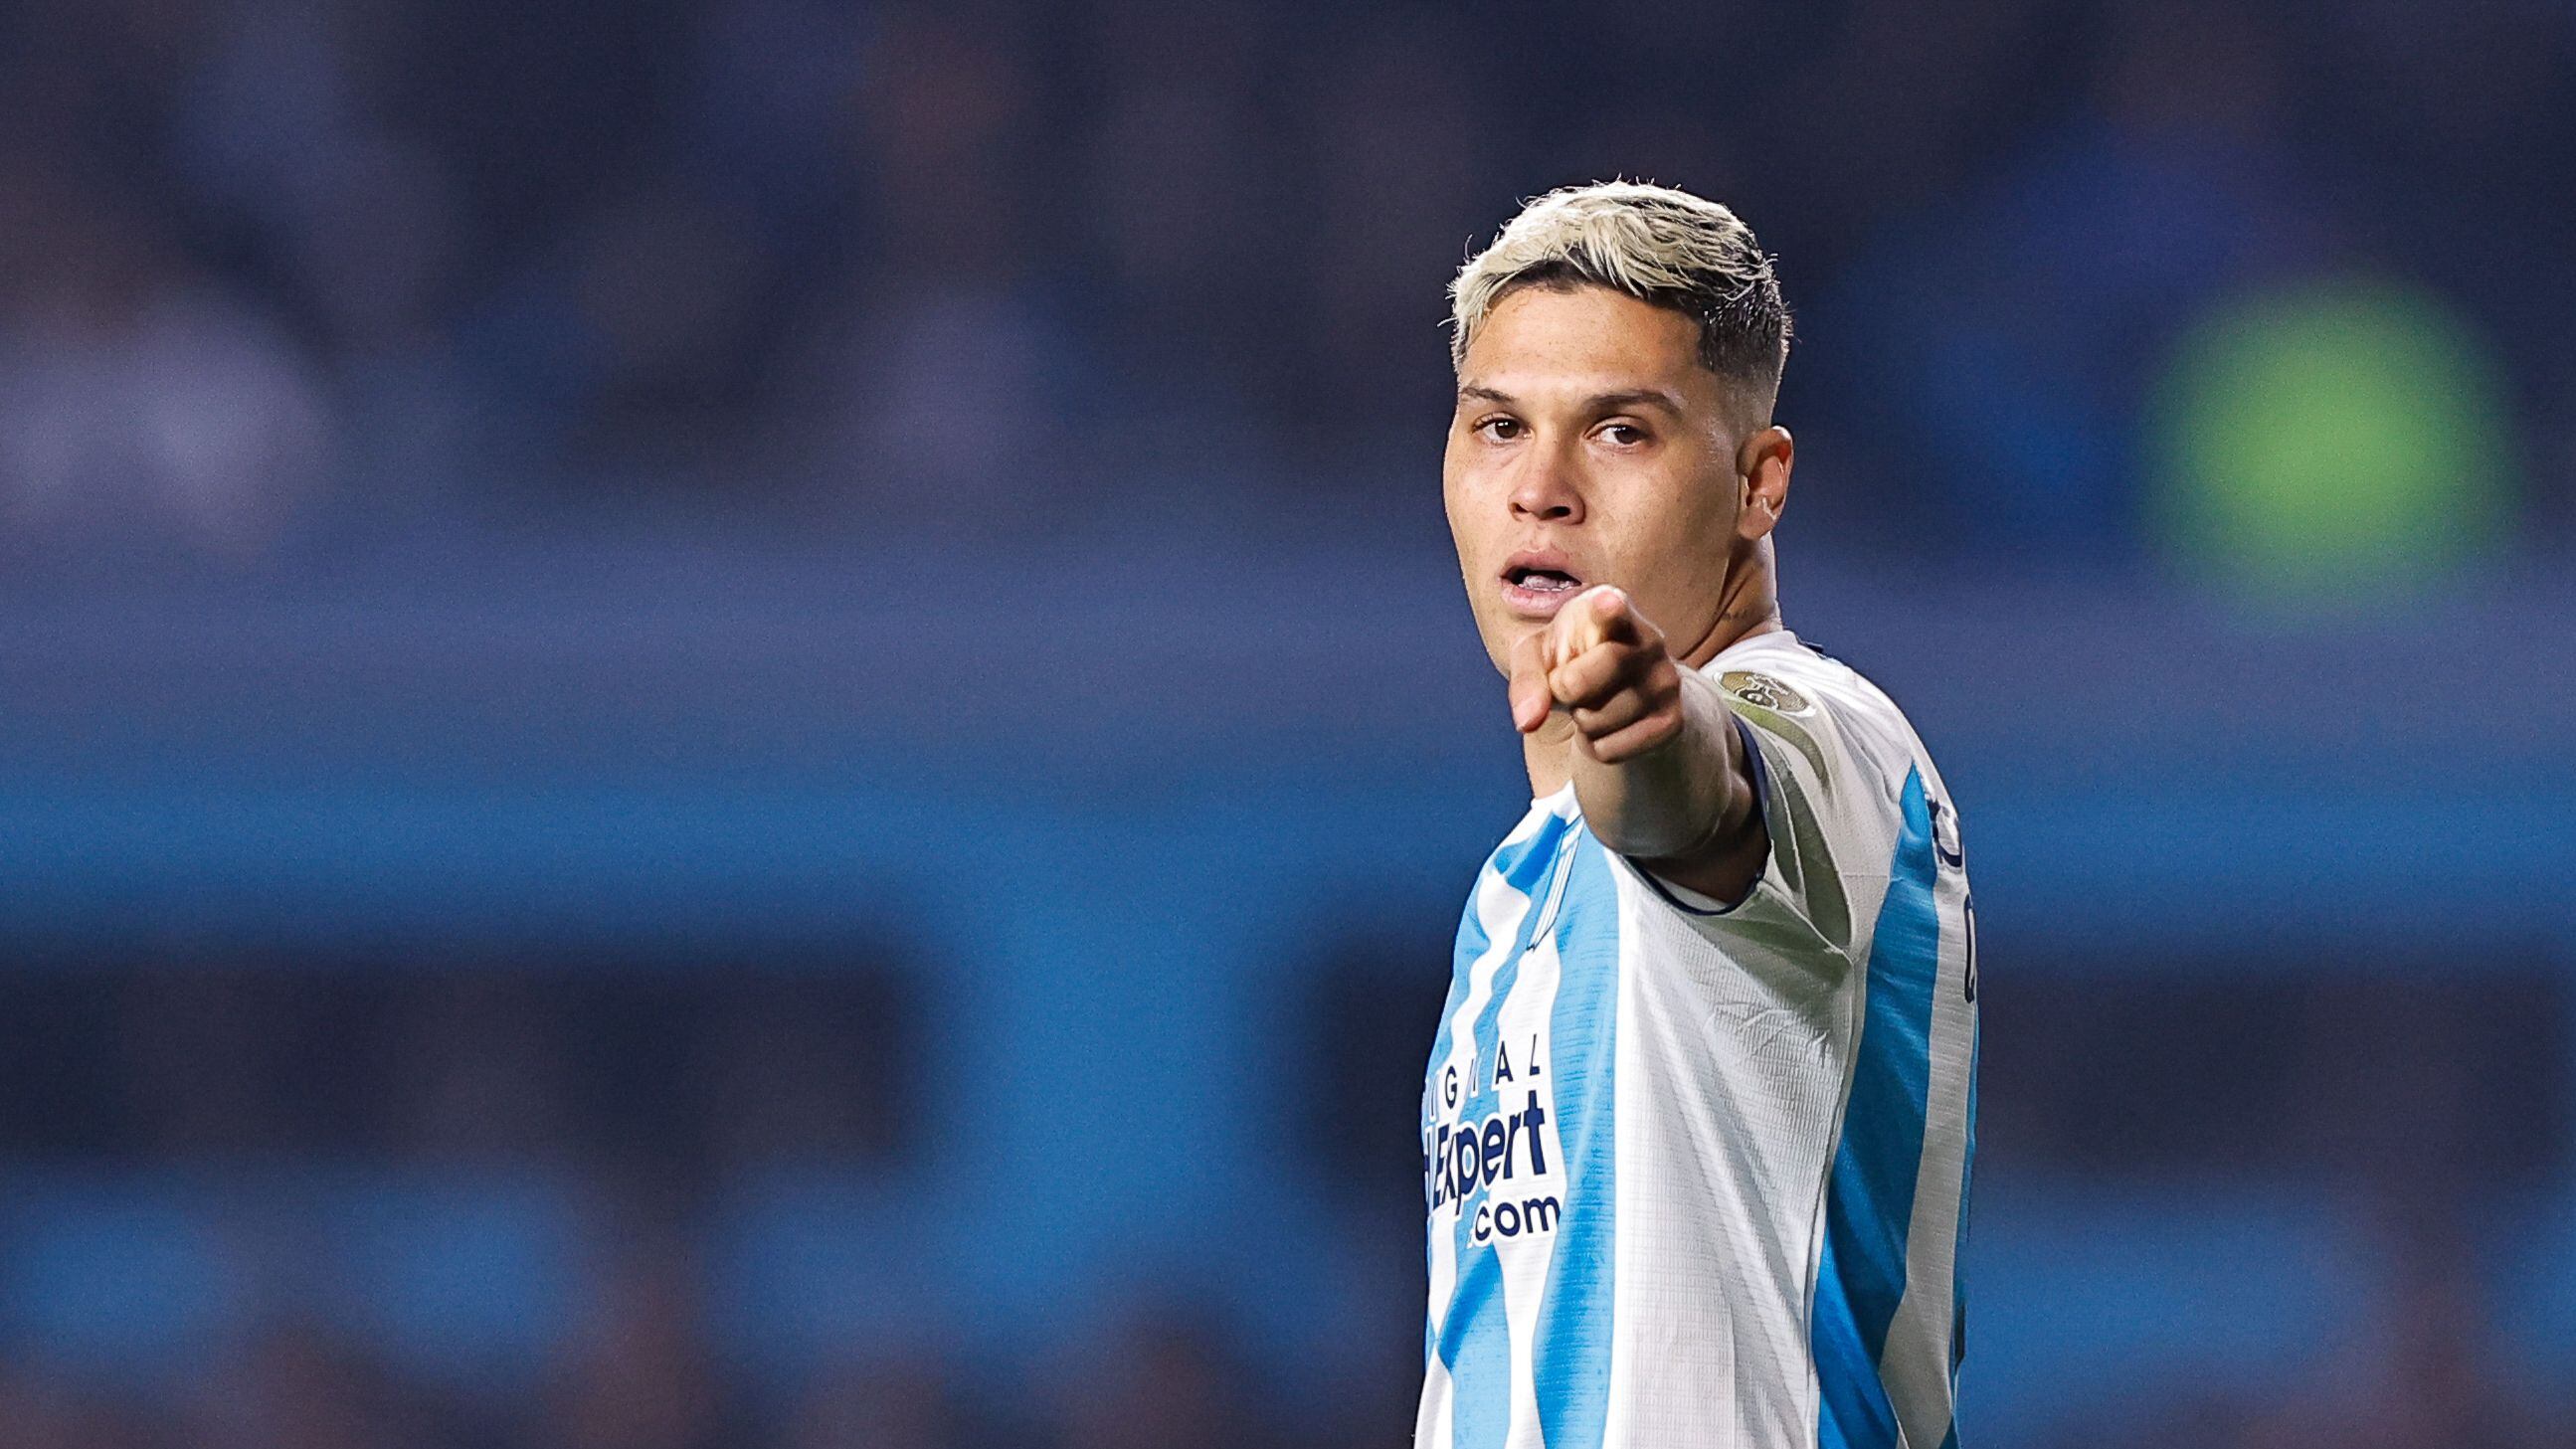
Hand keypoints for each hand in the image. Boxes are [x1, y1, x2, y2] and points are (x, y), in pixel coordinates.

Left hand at [1507, 586, 1685, 761]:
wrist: (1623, 688)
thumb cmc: (1572, 659)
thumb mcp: (1538, 655)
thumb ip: (1526, 678)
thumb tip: (1528, 721)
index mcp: (1611, 609)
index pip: (1611, 609)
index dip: (1607, 608)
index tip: (1607, 602)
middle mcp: (1649, 640)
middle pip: (1580, 682)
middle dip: (1562, 691)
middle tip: (1569, 682)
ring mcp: (1666, 682)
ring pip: (1593, 722)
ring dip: (1581, 720)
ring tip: (1595, 700)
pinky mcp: (1671, 722)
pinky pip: (1608, 750)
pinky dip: (1596, 746)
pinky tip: (1610, 724)